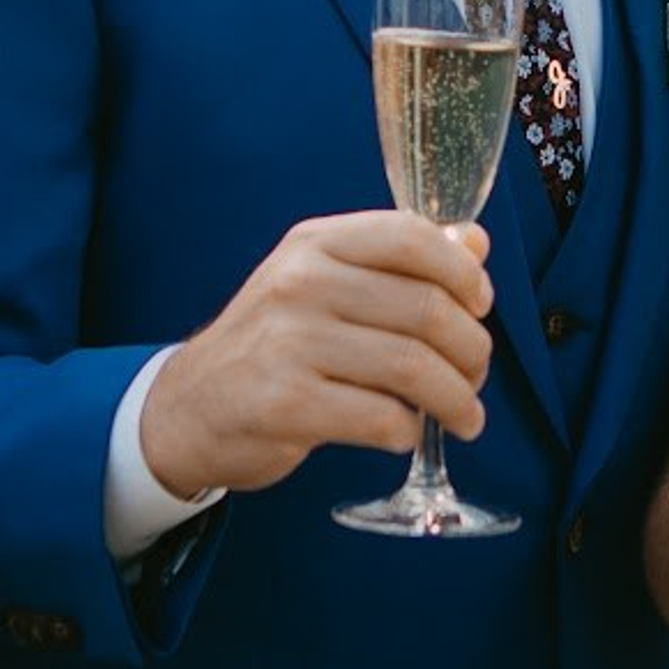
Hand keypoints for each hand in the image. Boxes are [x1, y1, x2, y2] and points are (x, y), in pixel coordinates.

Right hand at [141, 211, 495, 497]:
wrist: (187, 409)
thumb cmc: (272, 345)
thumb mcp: (322, 284)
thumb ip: (397, 262)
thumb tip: (476, 241)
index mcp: (315, 243)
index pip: (411, 236)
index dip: (463, 273)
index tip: (481, 306)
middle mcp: (300, 283)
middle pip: (426, 309)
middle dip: (472, 350)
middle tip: (477, 376)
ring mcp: (290, 343)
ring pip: (413, 366)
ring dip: (457, 399)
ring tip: (466, 416)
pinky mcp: (286, 404)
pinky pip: (383, 417)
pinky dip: (410, 431)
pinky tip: (406, 433)